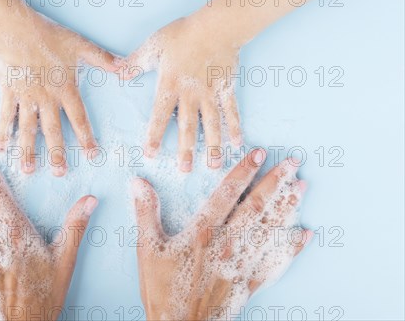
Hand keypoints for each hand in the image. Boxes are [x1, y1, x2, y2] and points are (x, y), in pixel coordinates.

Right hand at [0, 0, 120, 175]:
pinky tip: (1, 149)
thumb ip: (104, 60)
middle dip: (56, 154)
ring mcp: (26, 99)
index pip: (79, 119)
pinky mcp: (9, 94)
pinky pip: (6, 117)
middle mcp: (46, 99)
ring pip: (28, 130)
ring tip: (29, 170)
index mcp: (65, 90)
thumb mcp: (81, 46)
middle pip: (53, 131)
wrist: (17, 30)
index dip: (86, 138)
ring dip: (29, 151)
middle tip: (59, 173)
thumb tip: (126, 68)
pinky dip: (3, 133)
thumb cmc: (50, 36)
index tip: (91, 155)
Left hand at [124, 13, 241, 172]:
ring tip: (212, 166)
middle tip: (184, 170)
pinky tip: (236, 144)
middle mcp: (191, 94)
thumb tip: (116, 71)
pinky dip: (234, 128)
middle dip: (185, 150)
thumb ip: (135, 62)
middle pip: (187, 127)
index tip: (151, 154)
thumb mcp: (153, 45)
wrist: (217, 25)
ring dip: (211, 146)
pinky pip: (231, 111)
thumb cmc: (183, 33)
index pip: (160, 116)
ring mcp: (211, 93)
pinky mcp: (227, 89)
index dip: (154, 136)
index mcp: (170, 85)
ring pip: (211, 124)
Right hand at [132, 149, 311, 319]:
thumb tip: (138, 182)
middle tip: (294, 162)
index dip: (244, 171)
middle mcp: (227, 244)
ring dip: (288, 206)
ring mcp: (242, 264)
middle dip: (277, 182)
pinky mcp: (248, 283)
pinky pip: (275, 262)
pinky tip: (304, 234)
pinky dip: (291, 248)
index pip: (228, 194)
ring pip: (270, 229)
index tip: (260, 153)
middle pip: (257, 207)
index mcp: (203, 233)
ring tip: (302, 187)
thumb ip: (145, 213)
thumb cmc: (161, 289)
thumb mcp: (147, 249)